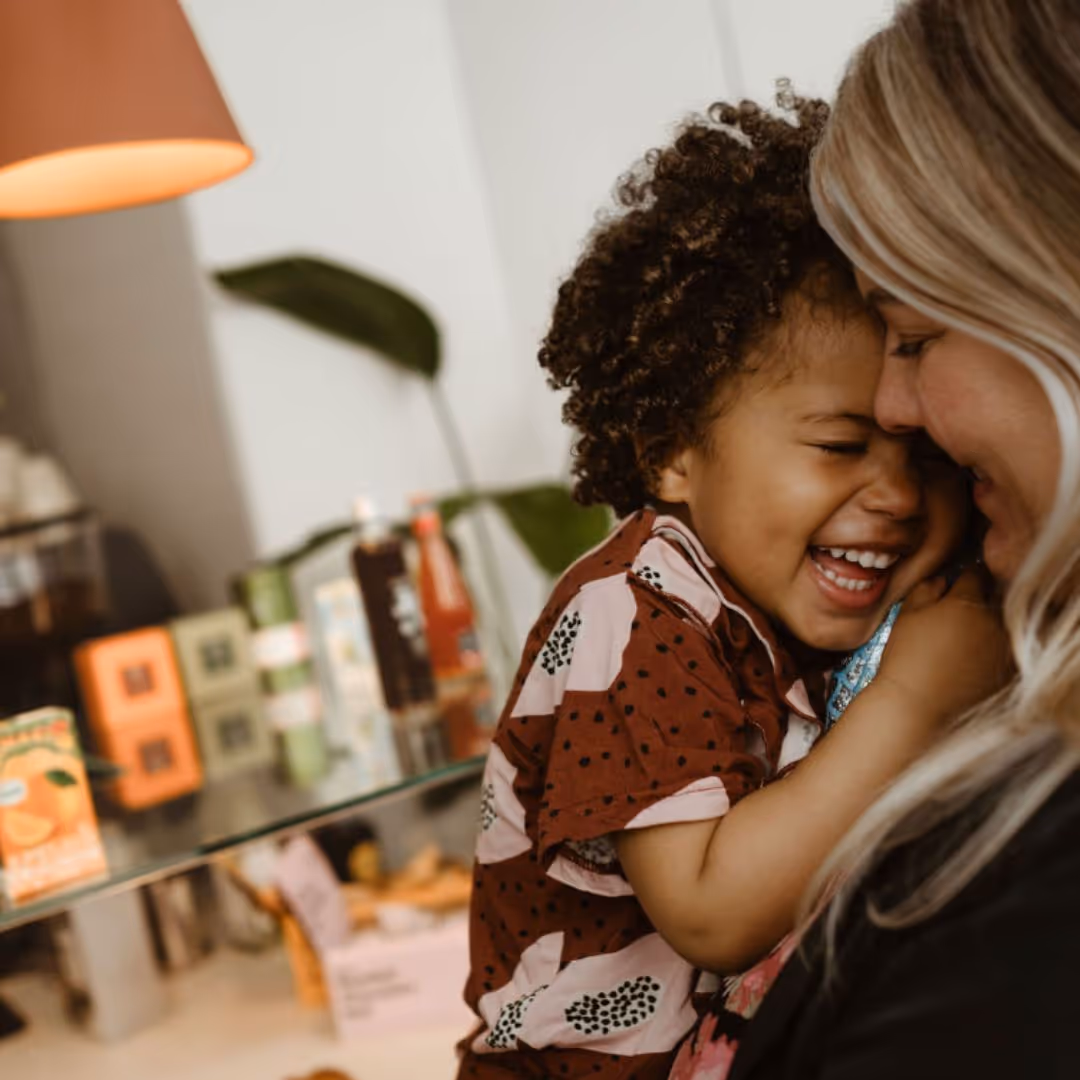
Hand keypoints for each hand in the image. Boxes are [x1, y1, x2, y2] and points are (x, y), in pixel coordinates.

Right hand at [876, 568, 1011, 723]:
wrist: (917, 707)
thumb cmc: (907, 659)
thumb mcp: (907, 616)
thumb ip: (925, 589)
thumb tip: (941, 581)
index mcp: (968, 601)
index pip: (976, 574)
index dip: (965, 576)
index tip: (957, 584)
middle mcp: (995, 620)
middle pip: (995, 598)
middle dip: (980, 601)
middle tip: (958, 613)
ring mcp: (1005, 647)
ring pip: (1002, 625)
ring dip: (988, 626)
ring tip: (963, 641)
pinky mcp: (1008, 672)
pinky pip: (1004, 651)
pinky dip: (992, 651)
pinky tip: (969, 661)